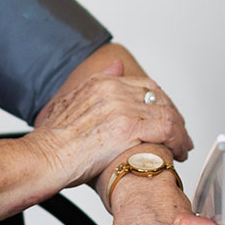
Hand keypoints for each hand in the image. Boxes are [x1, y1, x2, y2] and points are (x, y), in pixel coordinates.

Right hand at [28, 60, 189, 186]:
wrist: (42, 158)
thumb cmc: (53, 142)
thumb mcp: (70, 102)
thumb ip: (97, 83)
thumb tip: (117, 65)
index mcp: (101, 83)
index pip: (144, 85)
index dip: (160, 103)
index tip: (166, 118)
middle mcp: (113, 90)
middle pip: (159, 97)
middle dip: (173, 115)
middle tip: (179, 134)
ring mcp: (122, 108)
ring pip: (167, 113)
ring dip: (180, 131)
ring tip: (182, 147)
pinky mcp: (129, 128)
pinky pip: (167, 129)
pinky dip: (179, 141)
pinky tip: (179, 152)